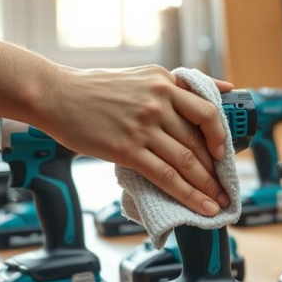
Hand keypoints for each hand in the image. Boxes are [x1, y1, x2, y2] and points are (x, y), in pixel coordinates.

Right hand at [37, 65, 233, 215]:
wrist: (54, 94)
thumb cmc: (94, 88)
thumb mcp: (143, 76)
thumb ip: (181, 85)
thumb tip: (227, 88)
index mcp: (164, 82)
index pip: (206, 111)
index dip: (221, 136)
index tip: (224, 153)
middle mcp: (158, 102)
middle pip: (198, 141)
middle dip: (215, 169)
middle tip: (226, 187)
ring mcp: (143, 126)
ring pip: (186, 161)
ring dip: (207, 186)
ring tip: (218, 201)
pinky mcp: (127, 149)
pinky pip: (165, 175)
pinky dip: (188, 194)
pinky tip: (200, 205)